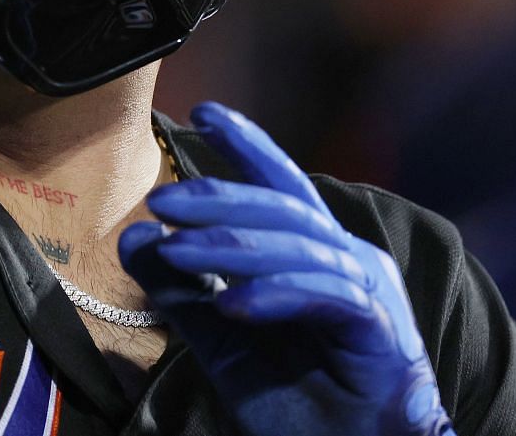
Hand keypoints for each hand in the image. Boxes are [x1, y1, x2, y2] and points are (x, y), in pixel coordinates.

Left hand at [119, 103, 453, 435]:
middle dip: (220, 196)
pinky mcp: (381, 330)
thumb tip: (135, 236)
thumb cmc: (297, 403)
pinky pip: (325, 296)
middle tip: (161, 202)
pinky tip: (231, 303)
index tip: (202, 112)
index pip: (280, 186)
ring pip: (298, 245)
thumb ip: (182, 290)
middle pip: (284, 206)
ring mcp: (369, 290)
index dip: (246, 145)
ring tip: (176, 250)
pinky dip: (276, 294)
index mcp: (317, 253)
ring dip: (231, 245)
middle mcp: (348, 259)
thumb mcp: (222, 342)